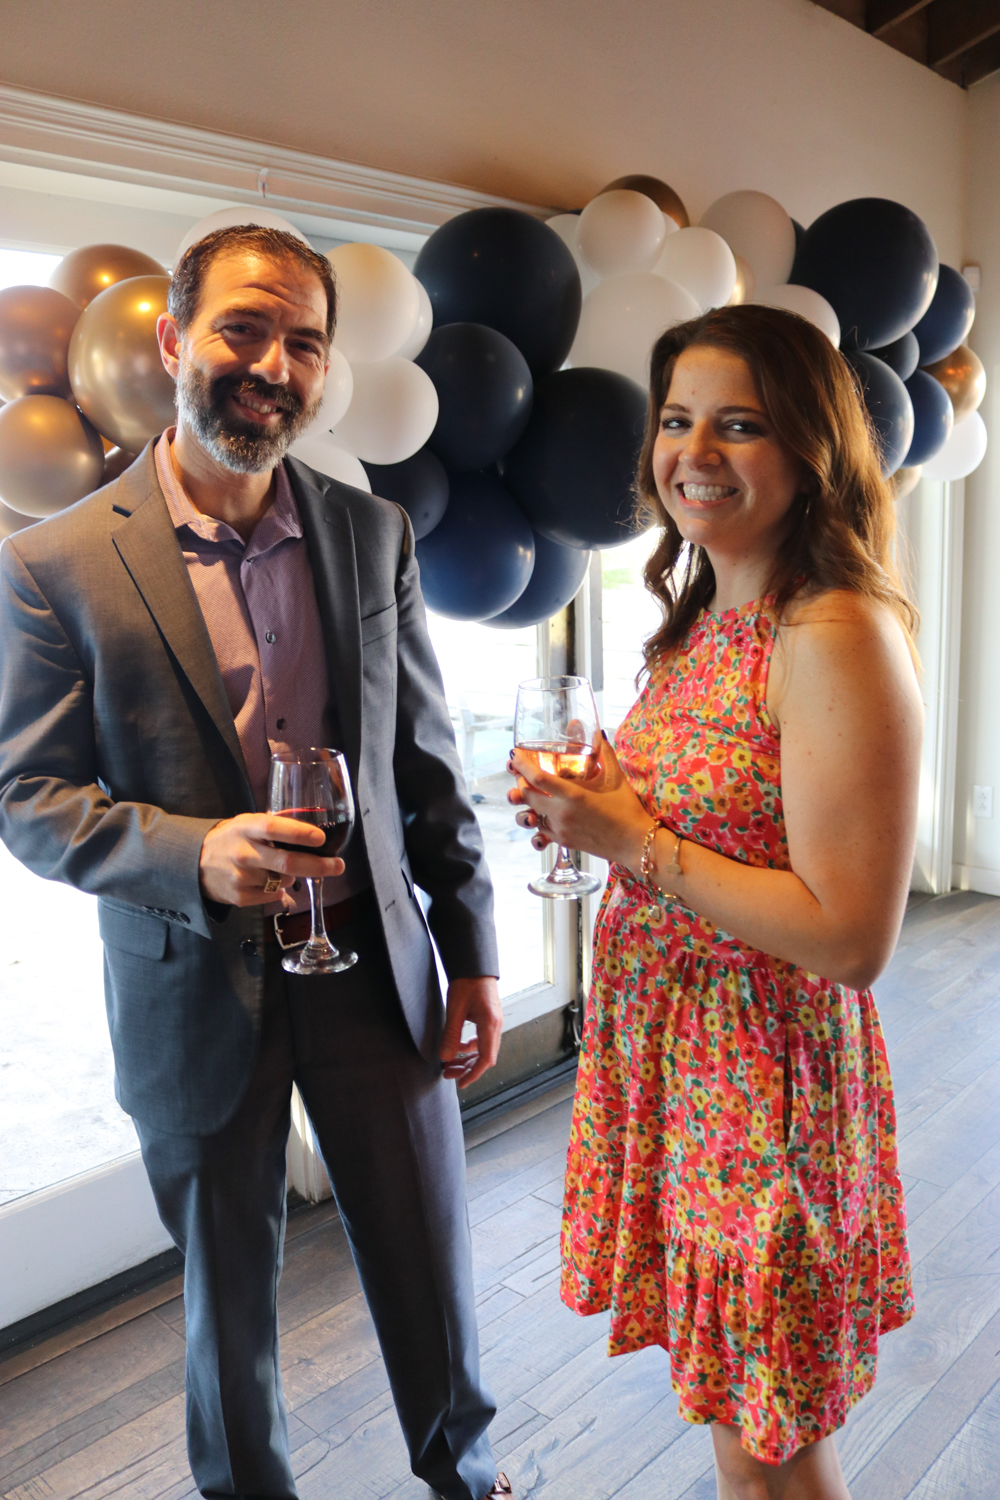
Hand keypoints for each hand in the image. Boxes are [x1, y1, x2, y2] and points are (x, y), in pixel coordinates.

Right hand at [199, 812, 345, 907]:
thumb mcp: (247, 823)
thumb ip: (274, 825)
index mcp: (246, 828)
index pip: (274, 829)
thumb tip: (312, 831)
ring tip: (278, 868)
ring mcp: (241, 877)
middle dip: (318, 866)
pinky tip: (266, 881)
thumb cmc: (231, 839)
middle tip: (338, 866)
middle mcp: (243, 852)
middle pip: (286, 863)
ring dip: (291, 876)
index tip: (320, 838)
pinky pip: (273, 895)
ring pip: (283, 881)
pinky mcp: (239, 897)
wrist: (195, 862)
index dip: (299, 834)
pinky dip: (278, 889)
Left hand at [439, 975, 502, 1086]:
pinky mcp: (489, 1019)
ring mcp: (494, 1022)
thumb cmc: (466, 982)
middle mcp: (495, 1026)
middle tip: (447, 1074)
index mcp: (490, 1024)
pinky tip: (457, 1047)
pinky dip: (469, 1047)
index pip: (486, 1059)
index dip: (473, 1074)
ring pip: (483, 1049)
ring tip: (449, 1064)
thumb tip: (445, 1057)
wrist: (474, 964)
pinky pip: (482, 1040)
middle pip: (485, 1057)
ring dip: (467, 1059)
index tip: (460, 1084)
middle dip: (467, 1069)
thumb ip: (451, 1034)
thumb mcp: (455, 1009)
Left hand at [507, 735, 650, 870]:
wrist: (635, 842)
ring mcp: (560, 829)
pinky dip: (538, 818)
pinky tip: (545, 810)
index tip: (515, 755)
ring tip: (533, 791)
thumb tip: (597, 733)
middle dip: (520, 780)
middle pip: (526, 794)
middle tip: (523, 771)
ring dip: (527, 801)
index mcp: (573, 795)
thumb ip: (604, 753)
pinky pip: (540, 830)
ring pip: (530, 814)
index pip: (537, 778)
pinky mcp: (563, 841)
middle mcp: (562, 813)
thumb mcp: (615, 778)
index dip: (521, 764)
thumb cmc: (627, 809)